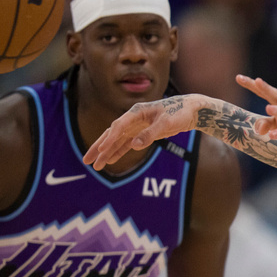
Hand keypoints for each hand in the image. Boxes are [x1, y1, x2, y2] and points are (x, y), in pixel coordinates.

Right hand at [83, 96, 199, 169]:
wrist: (190, 110)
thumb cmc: (179, 113)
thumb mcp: (166, 123)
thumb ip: (150, 134)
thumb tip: (134, 145)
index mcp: (137, 111)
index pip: (119, 126)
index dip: (110, 138)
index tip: (102, 150)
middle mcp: (133, 118)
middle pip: (111, 134)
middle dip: (99, 148)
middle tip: (87, 160)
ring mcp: (137, 126)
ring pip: (117, 141)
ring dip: (106, 153)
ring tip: (95, 165)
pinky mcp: (142, 133)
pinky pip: (126, 144)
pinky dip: (118, 152)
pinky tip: (110, 160)